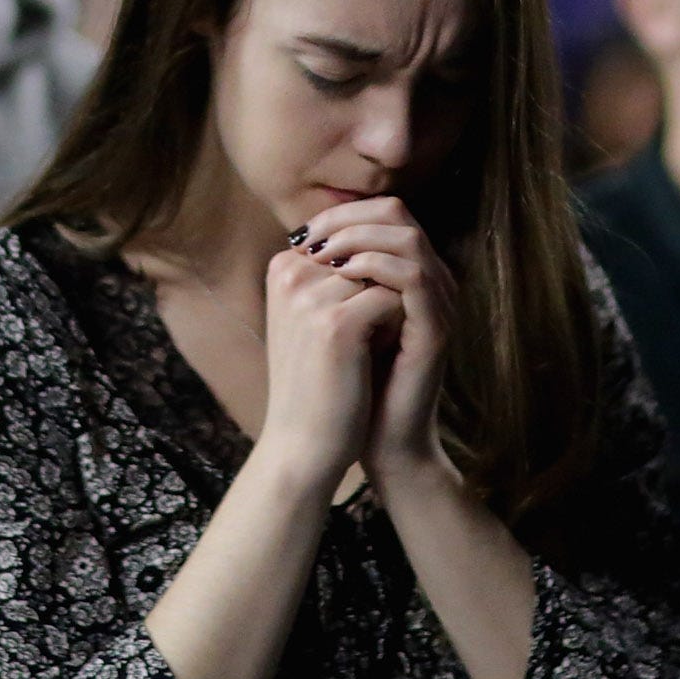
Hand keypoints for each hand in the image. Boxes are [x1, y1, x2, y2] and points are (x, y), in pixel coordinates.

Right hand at [246, 239, 404, 502]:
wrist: (303, 444)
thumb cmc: (316, 381)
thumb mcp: (314, 315)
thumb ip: (338, 273)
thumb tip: (390, 234)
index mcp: (283, 266)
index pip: (356, 244)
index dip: (368, 285)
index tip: (347, 328)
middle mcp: (290, 272)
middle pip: (372, 256)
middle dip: (381, 294)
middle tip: (360, 343)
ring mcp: (310, 295)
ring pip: (387, 276)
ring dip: (391, 311)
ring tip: (364, 352)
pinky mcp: (337, 322)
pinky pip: (394, 300)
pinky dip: (397, 328)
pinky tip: (373, 359)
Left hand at [305, 198, 463, 498]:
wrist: (376, 438)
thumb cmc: (352, 381)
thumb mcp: (336, 319)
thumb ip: (333, 279)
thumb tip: (299, 238)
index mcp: (410, 275)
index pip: (384, 213)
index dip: (341, 213)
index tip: (300, 234)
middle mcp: (432, 282)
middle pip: (399, 216)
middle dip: (349, 218)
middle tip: (310, 238)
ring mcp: (439, 305)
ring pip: (409, 239)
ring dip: (360, 238)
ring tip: (323, 255)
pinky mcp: (436, 330)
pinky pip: (415, 278)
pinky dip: (376, 267)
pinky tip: (344, 276)